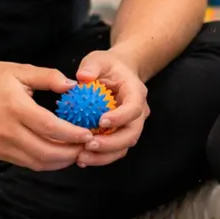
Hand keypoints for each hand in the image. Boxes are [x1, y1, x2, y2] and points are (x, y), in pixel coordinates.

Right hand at [0, 61, 92, 170]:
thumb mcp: (19, 70)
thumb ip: (48, 77)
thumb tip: (73, 85)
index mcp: (15, 107)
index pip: (50, 128)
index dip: (72, 134)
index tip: (89, 134)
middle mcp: (6, 130)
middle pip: (46, 152)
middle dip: (70, 153)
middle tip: (88, 146)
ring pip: (36, 163)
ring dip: (60, 161)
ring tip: (76, 151)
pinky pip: (25, 162)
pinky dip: (44, 161)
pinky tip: (57, 153)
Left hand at [73, 48, 149, 166]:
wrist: (118, 74)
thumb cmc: (108, 66)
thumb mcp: (99, 59)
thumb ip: (92, 66)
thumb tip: (82, 77)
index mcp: (136, 93)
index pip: (134, 108)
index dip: (120, 117)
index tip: (100, 121)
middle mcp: (138, 113)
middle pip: (131, 134)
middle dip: (111, 144)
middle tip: (88, 145)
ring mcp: (130, 126)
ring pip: (123, 147)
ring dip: (104, 156)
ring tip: (81, 158)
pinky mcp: (120, 135)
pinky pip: (114, 151)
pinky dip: (100, 157)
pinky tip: (81, 159)